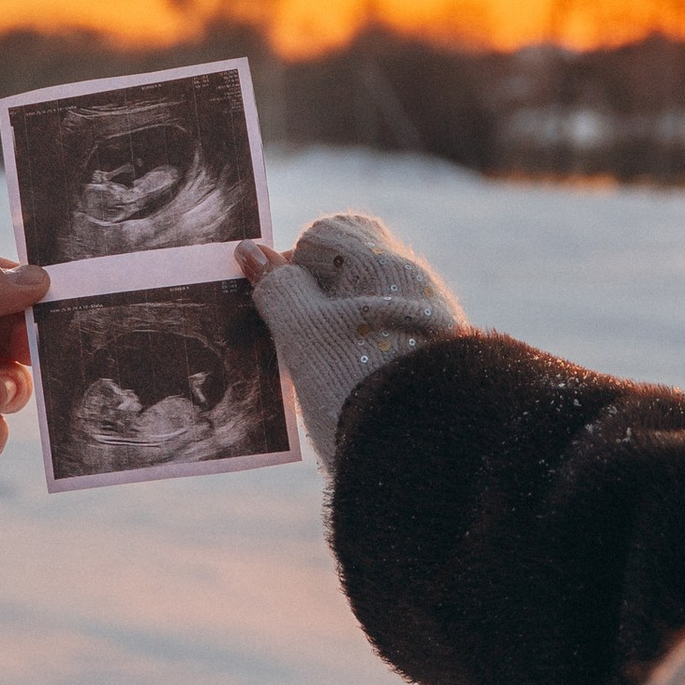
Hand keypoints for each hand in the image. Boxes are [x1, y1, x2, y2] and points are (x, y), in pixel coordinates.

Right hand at [236, 214, 467, 465]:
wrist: (429, 448)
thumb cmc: (354, 381)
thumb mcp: (301, 332)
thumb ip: (276, 287)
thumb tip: (251, 249)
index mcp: (380, 260)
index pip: (323, 235)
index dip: (292, 267)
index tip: (275, 307)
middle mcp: (410, 281)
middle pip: (346, 274)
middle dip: (312, 303)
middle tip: (288, 344)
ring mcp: (427, 320)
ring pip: (364, 310)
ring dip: (336, 332)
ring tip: (313, 374)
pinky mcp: (434, 359)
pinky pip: (386, 340)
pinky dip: (360, 355)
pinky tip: (346, 388)